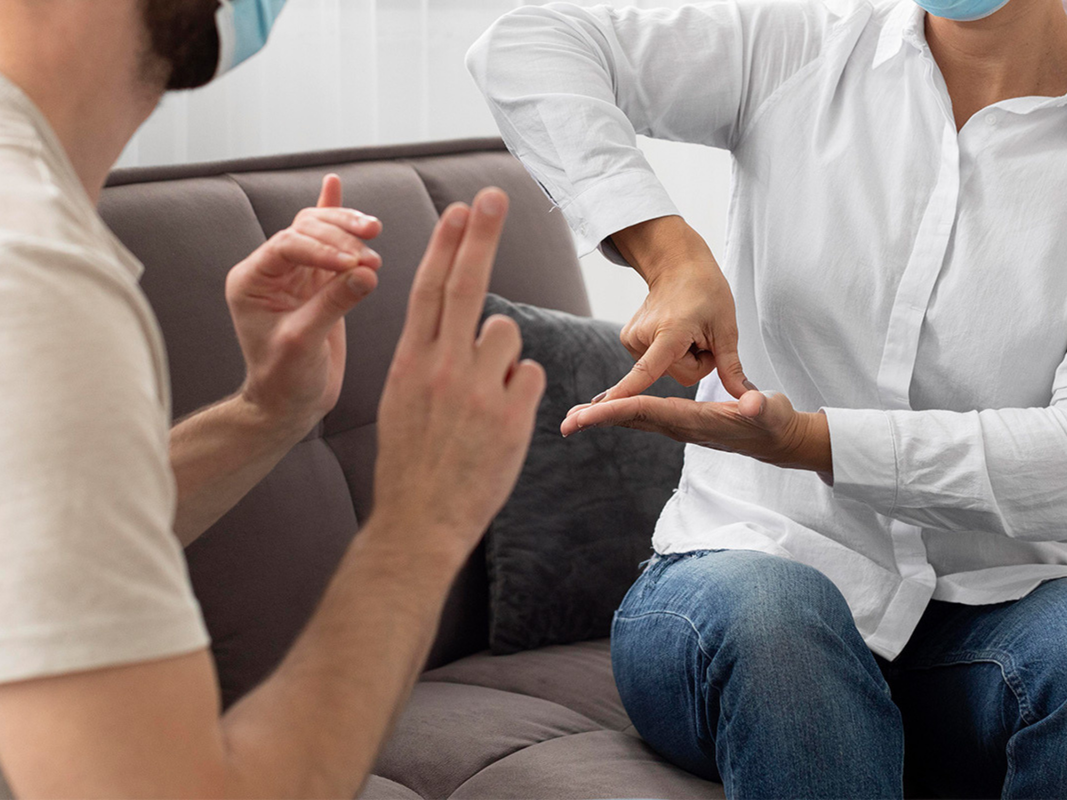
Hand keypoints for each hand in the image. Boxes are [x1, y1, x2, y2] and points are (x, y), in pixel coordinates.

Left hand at [226, 174, 382, 434]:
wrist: (290, 403)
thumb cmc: (285, 379)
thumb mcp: (304, 343)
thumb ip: (333, 304)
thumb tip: (366, 273)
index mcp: (252, 280)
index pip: (288, 246)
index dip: (323, 249)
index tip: (353, 263)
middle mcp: (270, 271)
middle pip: (305, 230)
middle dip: (340, 236)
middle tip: (370, 255)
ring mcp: (295, 274)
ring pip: (321, 232)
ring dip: (348, 230)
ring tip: (374, 236)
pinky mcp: (318, 281)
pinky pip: (325, 242)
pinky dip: (332, 214)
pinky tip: (333, 185)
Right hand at [372, 188, 545, 558]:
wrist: (419, 521)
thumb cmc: (411, 463)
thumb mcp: (402, 402)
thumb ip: (429, 359)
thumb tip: (468, 327)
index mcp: (408, 361)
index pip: (428, 288)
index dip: (446, 244)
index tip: (460, 210)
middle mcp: (440, 366)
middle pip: (467, 284)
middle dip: (481, 234)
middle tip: (495, 195)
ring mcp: (477, 389)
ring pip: (507, 334)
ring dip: (503, 355)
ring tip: (483, 400)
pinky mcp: (511, 414)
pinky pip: (531, 374)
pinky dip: (520, 390)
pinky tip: (500, 423)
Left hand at [561, 388, 832, 475]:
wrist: (777, 439)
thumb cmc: (773, 421)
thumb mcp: (770, 411)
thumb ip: (760, 407)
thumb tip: (750, 405)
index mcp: (693, 420)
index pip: (647, 412)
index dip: (616, 411)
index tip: (586, 415)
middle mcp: (680, 426)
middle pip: (631, 420)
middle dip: (598, 420)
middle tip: (565, 423)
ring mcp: (679, 427)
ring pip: (633, 421)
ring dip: (604, 419)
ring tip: (574, 416)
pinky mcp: (681, 422)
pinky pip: (643, 418)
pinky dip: (620, 414)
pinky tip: (604, 411)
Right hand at [600, 215, 749, 402]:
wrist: (678, 266)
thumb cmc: (706, 292)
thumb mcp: (726, 327)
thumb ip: (730, 367)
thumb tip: (746, 401)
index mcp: (669, 333)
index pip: (647, 371)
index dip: (627, 392)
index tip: (599, 409)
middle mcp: (643, 337)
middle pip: (680, 375)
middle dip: (696, 362)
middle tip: (701, 334)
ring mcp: (632, 339)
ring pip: (667, 370)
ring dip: (682, 356)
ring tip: (686, 329)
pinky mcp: (628, 340)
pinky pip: (656, 362)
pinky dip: (669, 352)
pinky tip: (672, 331)